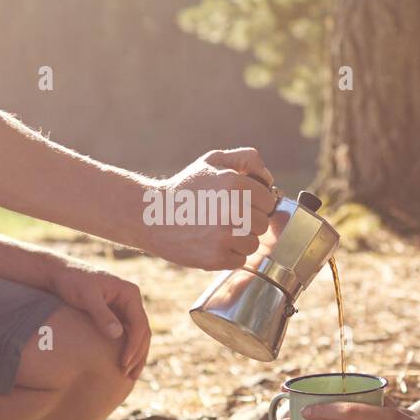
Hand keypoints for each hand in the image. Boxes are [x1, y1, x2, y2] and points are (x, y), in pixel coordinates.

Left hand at [49, 261, 150, 379]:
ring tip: (129, 375)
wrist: (60, 274)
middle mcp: (131, 300)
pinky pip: (126, 334)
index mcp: (130, 293)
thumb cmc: (72, 282)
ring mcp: (124, 308)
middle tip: (128, 375)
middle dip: (138, 354)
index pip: (140, 324)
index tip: (124, 363)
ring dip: (136, 355)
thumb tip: (118, 335)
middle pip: (143, 332)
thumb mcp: (86, 297)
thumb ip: (101, 314)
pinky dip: (127, 349)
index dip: (134, 346)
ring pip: (137, 335)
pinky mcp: (116, 314)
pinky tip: (122, 363)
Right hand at [143, 148, 276, 269]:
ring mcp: (223, 236)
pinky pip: (240, 260)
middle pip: (263, 223)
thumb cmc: (185, 188)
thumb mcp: (212, 161)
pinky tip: (211, 244)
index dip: (257, 203)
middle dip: (249, 222)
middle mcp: (231, 209)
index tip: (241, 204)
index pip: (268, 200)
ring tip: (219, 231)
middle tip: (226, 218)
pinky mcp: (215, 258)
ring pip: (254, 244)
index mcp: (234, 183)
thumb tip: (268, 179)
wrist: (151, 215)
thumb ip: (245, 159)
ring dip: (240, 240)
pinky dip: (229, 255)